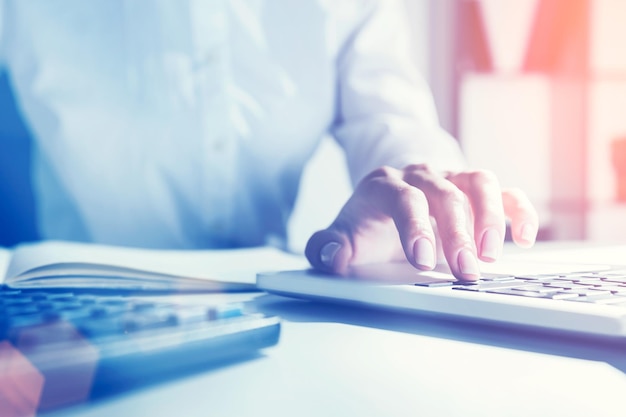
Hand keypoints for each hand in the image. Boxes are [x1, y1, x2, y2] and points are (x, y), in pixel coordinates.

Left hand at [305, 164, 537, 280]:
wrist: (385, 208)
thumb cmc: (367, 227)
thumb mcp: (343, 237)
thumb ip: (327, 247)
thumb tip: (332, 255)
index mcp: (385, 185)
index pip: (404, 198)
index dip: (415, 226)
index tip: (422, 261)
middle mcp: (421, 175)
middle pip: (445, 193)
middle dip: (457, 233)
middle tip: (464, 271)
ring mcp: (451, 180)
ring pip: (479, 182)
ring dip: (490, 217)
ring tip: (490, 255)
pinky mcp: (475, 192)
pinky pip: (505, 192)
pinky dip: (519, 211)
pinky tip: (525, 238)